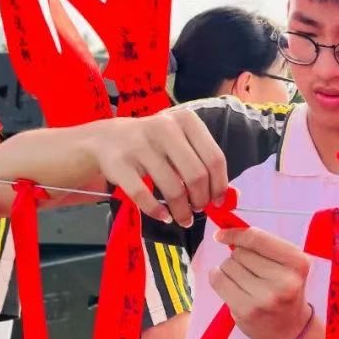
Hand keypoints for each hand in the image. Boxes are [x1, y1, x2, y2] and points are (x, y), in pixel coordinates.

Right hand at [87, 110, 227, 226]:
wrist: (107, 138)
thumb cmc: (154, 143)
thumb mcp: (180, 141)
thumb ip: (203, 161)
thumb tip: (231, 196)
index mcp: (186, 120)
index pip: (214, 158)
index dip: (220, 185)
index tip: (218, 201)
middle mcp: (165, 128)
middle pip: (196, 175)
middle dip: (201, 200)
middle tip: (198, 210)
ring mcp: (140, 145)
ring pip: (173, 189)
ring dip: (182, 211)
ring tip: (184, 218)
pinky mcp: (120, 164)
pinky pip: (144, 196)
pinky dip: (157, 212)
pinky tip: (163, 216)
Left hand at [208, 227, 311, 338]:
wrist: (291, 329)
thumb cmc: (286, 289)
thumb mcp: (288, 264)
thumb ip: (264, 246)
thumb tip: (225, 233)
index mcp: (298, 262)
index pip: (257, 238)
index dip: (235, 233)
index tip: (222, 234)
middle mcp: (284, 280)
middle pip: (240, 252)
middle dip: (238, 256)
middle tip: (250, 270)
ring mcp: (265, 297)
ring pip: (228, 265)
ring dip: (229, 269)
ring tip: (244, 281)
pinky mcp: (246, 311)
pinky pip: (218, 281)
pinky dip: (218, 278)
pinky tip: (228, 285)